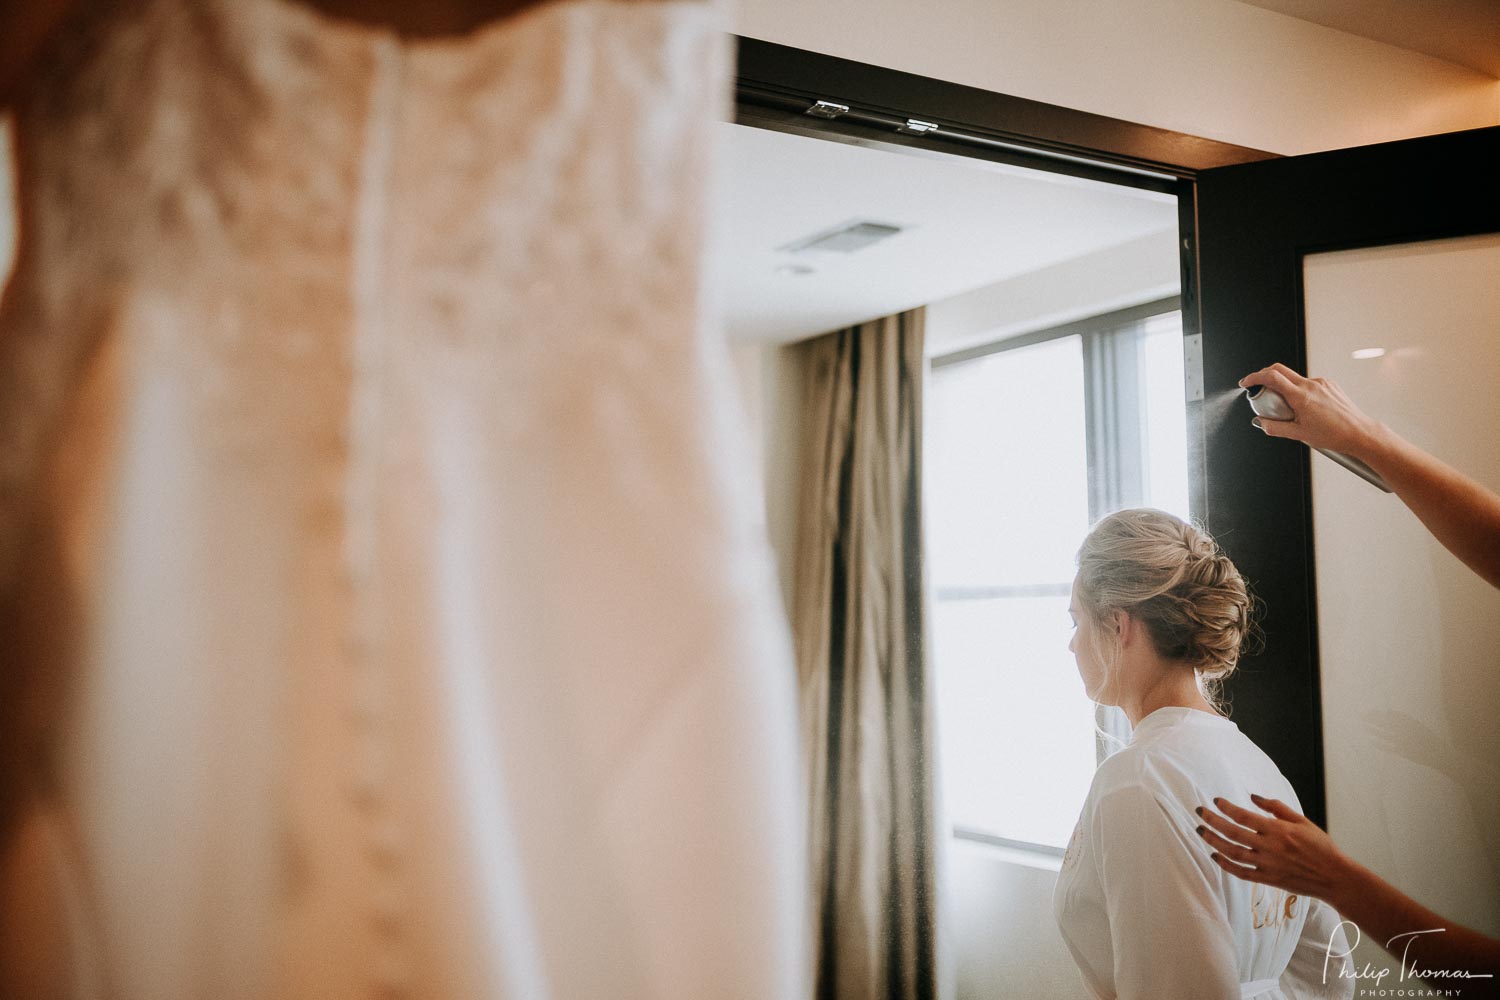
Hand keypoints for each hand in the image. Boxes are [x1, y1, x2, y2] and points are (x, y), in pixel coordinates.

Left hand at [1195, 794, 1357, 904]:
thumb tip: (1252, 797)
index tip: (1216, 801)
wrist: (1335, 877)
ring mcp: (1268, 865)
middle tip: (1199, 812)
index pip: (1244, 816)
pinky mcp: (1269, 879)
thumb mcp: (1302, 820)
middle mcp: (1270, 847)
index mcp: (1278, 830)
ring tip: (1200, 831)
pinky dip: (1226, 865)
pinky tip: (1215, 855)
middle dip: (1212, 821)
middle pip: (1232, 832)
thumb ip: (1276, 807)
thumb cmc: (1321, 846)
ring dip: (1213, 841)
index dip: (1226, 808)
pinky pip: (1242, 873)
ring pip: (1232, 853)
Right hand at [1239, 363, 1388, 458]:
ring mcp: (1322, 383)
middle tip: (1258, 387)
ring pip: (1295, 377)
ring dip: (1284, 385)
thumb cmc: (1334, 435)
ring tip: (1286, 406)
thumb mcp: (1298, 434)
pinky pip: (1308, 383)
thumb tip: (1260, 422)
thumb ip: (1275, 427)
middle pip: (1280, 370)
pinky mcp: (1330, 385)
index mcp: (1301, 396)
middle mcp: (1311, 385)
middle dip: (1265, 375)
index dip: (1254, 377)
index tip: (1246, 382)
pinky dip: (1299, 390)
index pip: (1272, 377)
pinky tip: (1304, 407)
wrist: (1359, 433)